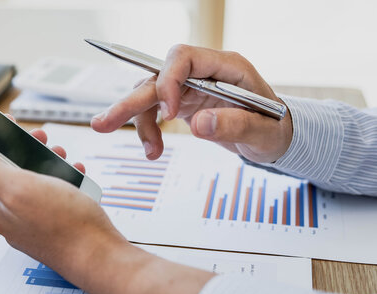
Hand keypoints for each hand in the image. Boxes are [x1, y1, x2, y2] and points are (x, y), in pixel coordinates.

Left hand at [0, 127, 213, 293]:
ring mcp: (36, 221)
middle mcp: (14, 216)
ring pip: (36, 180)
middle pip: (12, 171)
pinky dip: (65, 179)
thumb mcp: (20, 188)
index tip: (6, 121)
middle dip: (26, 148)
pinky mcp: (57, 224)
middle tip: (42, 136)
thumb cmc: (65, 226)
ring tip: (63, 155)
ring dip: (48, 161)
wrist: (101, 257)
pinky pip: (55, 193)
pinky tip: (76, 174)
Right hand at [91, 45, 292, 162]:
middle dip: (131, 101)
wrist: (272, 136)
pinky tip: (154, 150)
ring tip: (149, 152)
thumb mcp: (264, 132)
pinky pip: (154, 111)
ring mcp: (191, 86)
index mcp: (226, 67)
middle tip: (103, 124)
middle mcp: (203, 72)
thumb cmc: (274, 129)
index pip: (183, 57)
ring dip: (137, 121)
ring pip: (150, 94)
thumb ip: (235, 125)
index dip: (168, 81)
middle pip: (157, 77)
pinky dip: (149, 130)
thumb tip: (199, 125)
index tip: (169, 114)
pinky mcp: (183, 102)